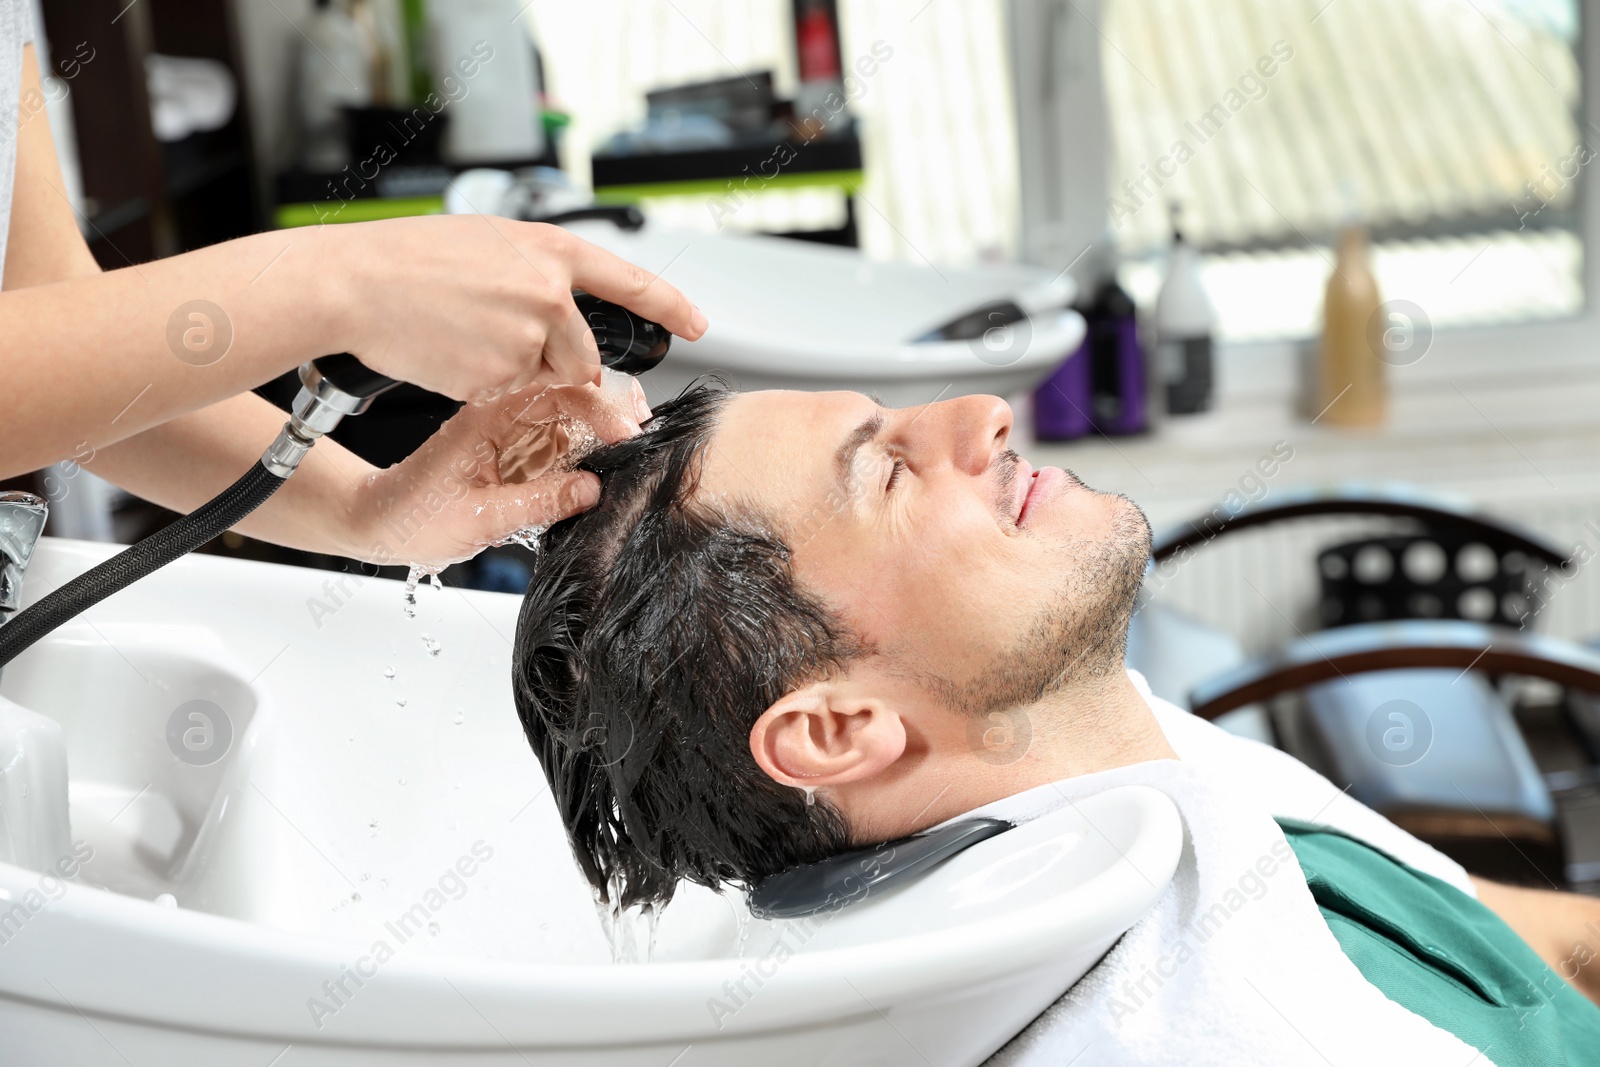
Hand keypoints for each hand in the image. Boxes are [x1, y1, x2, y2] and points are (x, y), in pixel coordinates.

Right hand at [328, 216, 705, 401]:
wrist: (353, 283)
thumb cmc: (404, 260)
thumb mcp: (485, 244)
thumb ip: (533, 273)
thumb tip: (561, 311)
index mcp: (549, 249)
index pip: (629, 279)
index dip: (668, 305)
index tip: (698, 324)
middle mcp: (549, 292)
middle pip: (583, 357)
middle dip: (554, 366)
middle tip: (499, 345)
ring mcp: (529, 335)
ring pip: (544, 380)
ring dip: (514, 375)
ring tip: (463, 339)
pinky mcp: (501, 375)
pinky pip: (506, 397)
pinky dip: (480, 387)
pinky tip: (449, 354)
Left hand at [342, 371, 651, 567]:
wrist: (375, 522)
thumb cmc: (410, 516)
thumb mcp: (479, 518)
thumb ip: (539, 503)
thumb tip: (593, 490)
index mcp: (491, 417)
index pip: (561, 395)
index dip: (602, 411)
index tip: (628, 435)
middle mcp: (502, 415)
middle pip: (573, 396)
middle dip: (611, 412)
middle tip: (639, 435)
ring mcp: (509, 431)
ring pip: (570, 418)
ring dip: (601, 432)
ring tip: (627, 450)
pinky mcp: (512, 451)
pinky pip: (557, 442)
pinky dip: (583, 452)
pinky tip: (597, 466)